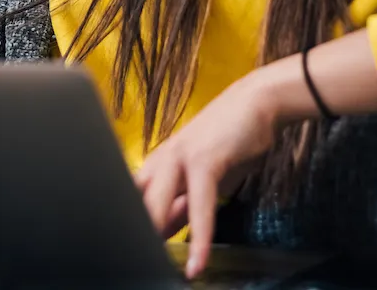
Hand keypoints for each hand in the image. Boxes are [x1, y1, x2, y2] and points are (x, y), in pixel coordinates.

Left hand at [134, 73, 279, 279]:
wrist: (255, 104)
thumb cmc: (229, 144)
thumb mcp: (202, 180)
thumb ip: (182, 207)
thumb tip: (166, 235)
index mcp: (156, 166)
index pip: (130, 201)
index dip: (122, 226)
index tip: (120, 255)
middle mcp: (160, 162)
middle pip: (134, 204)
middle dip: (129, 235)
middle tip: (129, 267)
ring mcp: (178, 158)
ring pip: (157, 204)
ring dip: (155, 238)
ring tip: (153, 271)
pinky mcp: (203, 160)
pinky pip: (198, 205)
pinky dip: (200, 237)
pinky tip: (198, 261)